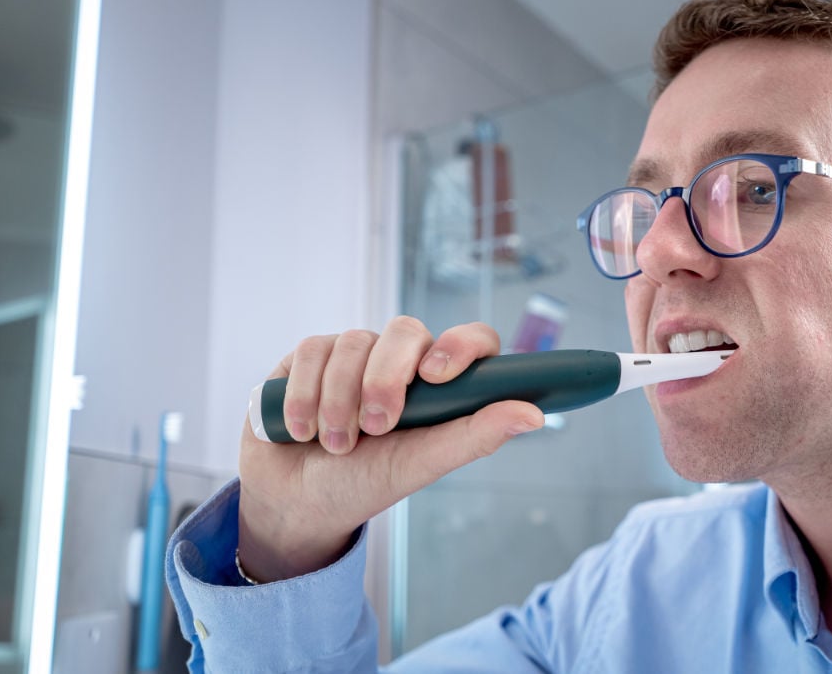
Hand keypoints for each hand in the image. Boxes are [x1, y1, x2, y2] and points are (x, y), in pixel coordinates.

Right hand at [236, 317, 543, 581]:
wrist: (297, 500)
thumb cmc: (367, 482)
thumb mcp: (422, 464)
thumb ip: (476, 435)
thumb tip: (534, 415)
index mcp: (442, 382)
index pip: (471, 338)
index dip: (460, 345)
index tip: (436, 376)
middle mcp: (403, 359)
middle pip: (404, 330)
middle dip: (384, 380)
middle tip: (374, 429)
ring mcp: (356, 352)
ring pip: (352, 343)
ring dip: (338, 402)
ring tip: (335, 445)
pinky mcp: (312, 353)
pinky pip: (312, 351)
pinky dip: (304, 396)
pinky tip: (301, 431)